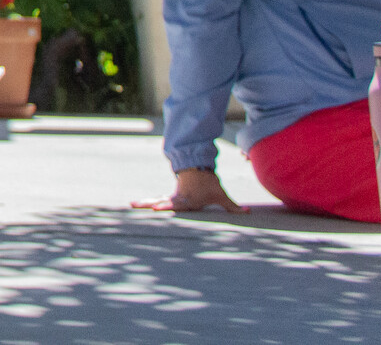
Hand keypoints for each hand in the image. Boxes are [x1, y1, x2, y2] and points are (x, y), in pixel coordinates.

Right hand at [131, 168, 245, 213]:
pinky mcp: (171, 196)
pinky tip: (137, 204)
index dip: (167, 206)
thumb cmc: (209, 184)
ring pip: (157, 200)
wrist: (198, 168)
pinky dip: (148, 202)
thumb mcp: (221, 195)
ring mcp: (173, 196)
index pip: (177, 204)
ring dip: (145, 202)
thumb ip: (233, 206)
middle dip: (150, 204)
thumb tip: (249, 213)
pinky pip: (158, 200)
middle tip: (136, 205)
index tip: (157, 208)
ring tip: (132, 204)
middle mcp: (178, 198)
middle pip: (162, 201)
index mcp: (188, 199)